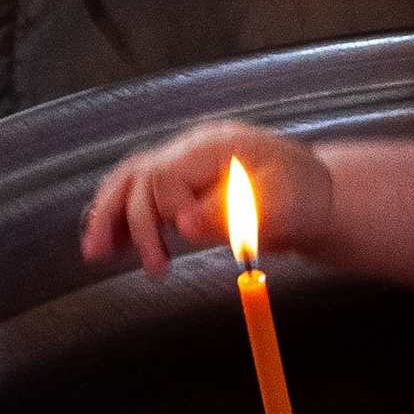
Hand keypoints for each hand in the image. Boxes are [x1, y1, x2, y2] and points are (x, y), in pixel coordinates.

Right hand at [82, 120, 334, 276]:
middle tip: (151, 268)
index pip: (164, 173)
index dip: (166, 211)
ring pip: (130, 181)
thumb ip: (231, 212)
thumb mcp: (279, 205)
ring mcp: (184, 163)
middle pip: (138, 174)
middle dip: (131, 222)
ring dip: (110, 217)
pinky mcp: (183, 184)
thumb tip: (183, 224)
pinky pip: (140, 194)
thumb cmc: (304, 197)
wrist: (315, 196)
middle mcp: (192, 148)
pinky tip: (112, 244)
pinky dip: (123, 219)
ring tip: (97, 253)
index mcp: (215, 145)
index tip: (185, 239)